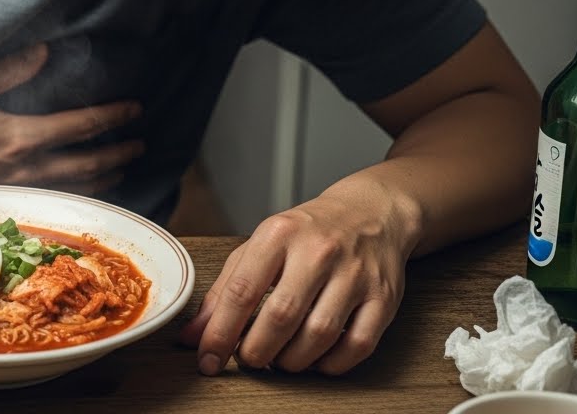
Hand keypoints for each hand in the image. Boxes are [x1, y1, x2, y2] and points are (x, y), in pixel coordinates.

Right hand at [0, 44, 143, 194]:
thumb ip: (7, 72)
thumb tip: (43, 51)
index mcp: (19, 136)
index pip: (79, 126)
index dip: (110, 117)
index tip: (133, 109)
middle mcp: (26, 168)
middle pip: (86, 163)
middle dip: (116, 153)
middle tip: (139, 145)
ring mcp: (17, 191)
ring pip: (72, 187)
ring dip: (101, 177)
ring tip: (118, 170)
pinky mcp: (4, 204)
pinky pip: (52, 201)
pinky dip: (75, 197)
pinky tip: (81, 195)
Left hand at [177, 181, 418, 374]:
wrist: (370, 213)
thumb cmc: (307, 234)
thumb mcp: (259, 247)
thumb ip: (223, 291)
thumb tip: (192, 335)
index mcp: (278, 234)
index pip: (242, 291)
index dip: (220, 332)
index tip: (207, 358)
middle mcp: (318, 251)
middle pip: (280, 317)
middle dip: (256, 351)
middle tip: (248, 358)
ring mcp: (355, 274)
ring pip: (319, 335)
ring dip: (291, 361)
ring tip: (279, 359)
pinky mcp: (384, 297)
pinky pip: (357, 345)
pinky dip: (331, 364)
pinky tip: (316, 360)